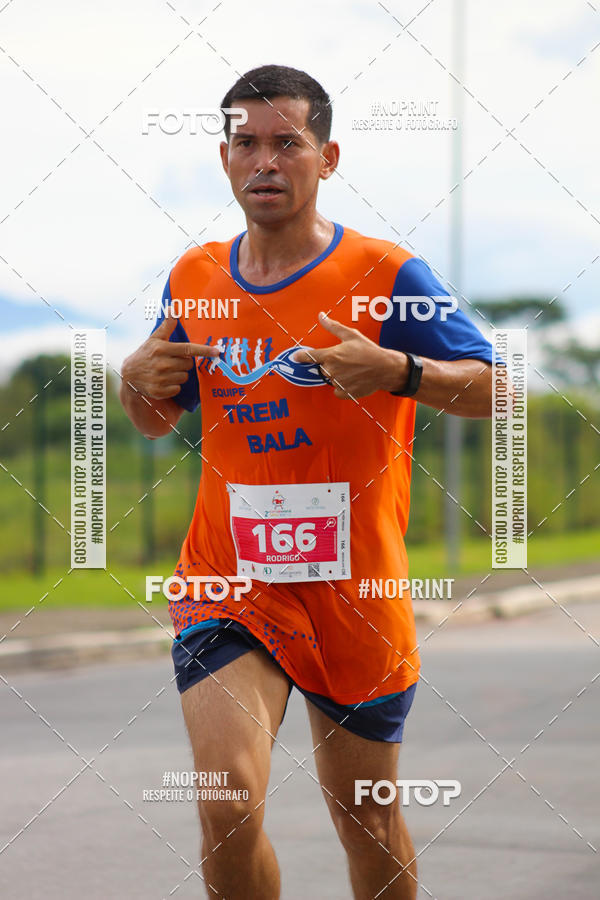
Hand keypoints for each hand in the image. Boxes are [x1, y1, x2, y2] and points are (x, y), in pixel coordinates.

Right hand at [121, 313, 219, 399]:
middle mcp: (161, 364)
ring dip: (179, 375)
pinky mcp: (159, 391)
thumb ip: (167, 326)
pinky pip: (178, 388)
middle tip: (172, 361)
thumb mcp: (154, 339)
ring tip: (167, 371)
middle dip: (183, 363)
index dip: (203, 350)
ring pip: (184, 377)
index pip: (188, 349)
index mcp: (162, 349)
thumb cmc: (145, 354)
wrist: (129, 376)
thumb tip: (173, 308)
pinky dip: (173, 386)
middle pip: (188, 364)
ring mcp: (160, 378)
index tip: (216, 351)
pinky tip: (164, 381)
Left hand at [293, 312, 408, 398]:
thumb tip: (321, 316)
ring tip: (352, 370)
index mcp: (331, 355)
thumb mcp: (351, 335)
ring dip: (338, 376)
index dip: (301, 357)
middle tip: (346, 361)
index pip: (308, 357)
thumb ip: (333, 327)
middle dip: (331, 365)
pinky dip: (343, 387)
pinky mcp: (344, 392)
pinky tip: (353, 380)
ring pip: (331, 380)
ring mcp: (337, 383)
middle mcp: (331, 370)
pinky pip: (337, 390)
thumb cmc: (368, 350)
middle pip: (322, 369)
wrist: (385, 368)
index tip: (296, 357)